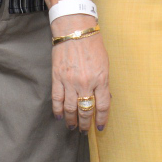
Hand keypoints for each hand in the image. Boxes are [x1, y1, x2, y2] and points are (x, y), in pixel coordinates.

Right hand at [51, 14, 110, 130]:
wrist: (75, 30)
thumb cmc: (93, 44)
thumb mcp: (105, 63)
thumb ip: (103, 82)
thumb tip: (103, 98)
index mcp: (101, 79)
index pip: (103, 106)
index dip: (102, 119)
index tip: (100, 127)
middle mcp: (85, 83)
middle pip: (85, 110)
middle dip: (86, 123)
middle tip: (84, 130)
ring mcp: (70, 82)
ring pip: (70, 108)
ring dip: (71, 120)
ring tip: (72, 127)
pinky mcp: (57, 78)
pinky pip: (57, 99)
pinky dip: (57, 110)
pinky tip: (59, 117)